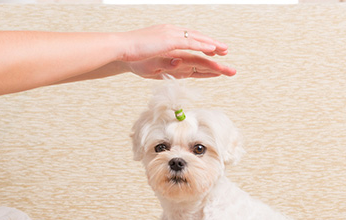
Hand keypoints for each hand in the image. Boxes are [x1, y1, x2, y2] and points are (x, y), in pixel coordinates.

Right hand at [119, 25, 235, 78]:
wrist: (121, 47)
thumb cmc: (131, 55)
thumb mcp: (151, 57)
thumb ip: (163, 60)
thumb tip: (174, 63)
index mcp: (166, 34)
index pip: (187, 38)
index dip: (200, 43)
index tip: (211, 49)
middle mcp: (171, 31)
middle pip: (196, 36)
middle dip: (211, 43)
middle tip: (224, 49)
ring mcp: (171, 34)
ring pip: (197, 39)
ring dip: (212, 44)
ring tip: (224, 50)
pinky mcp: (170, 40)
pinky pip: (191, 42)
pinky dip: (203, 45)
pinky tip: (213, 50)